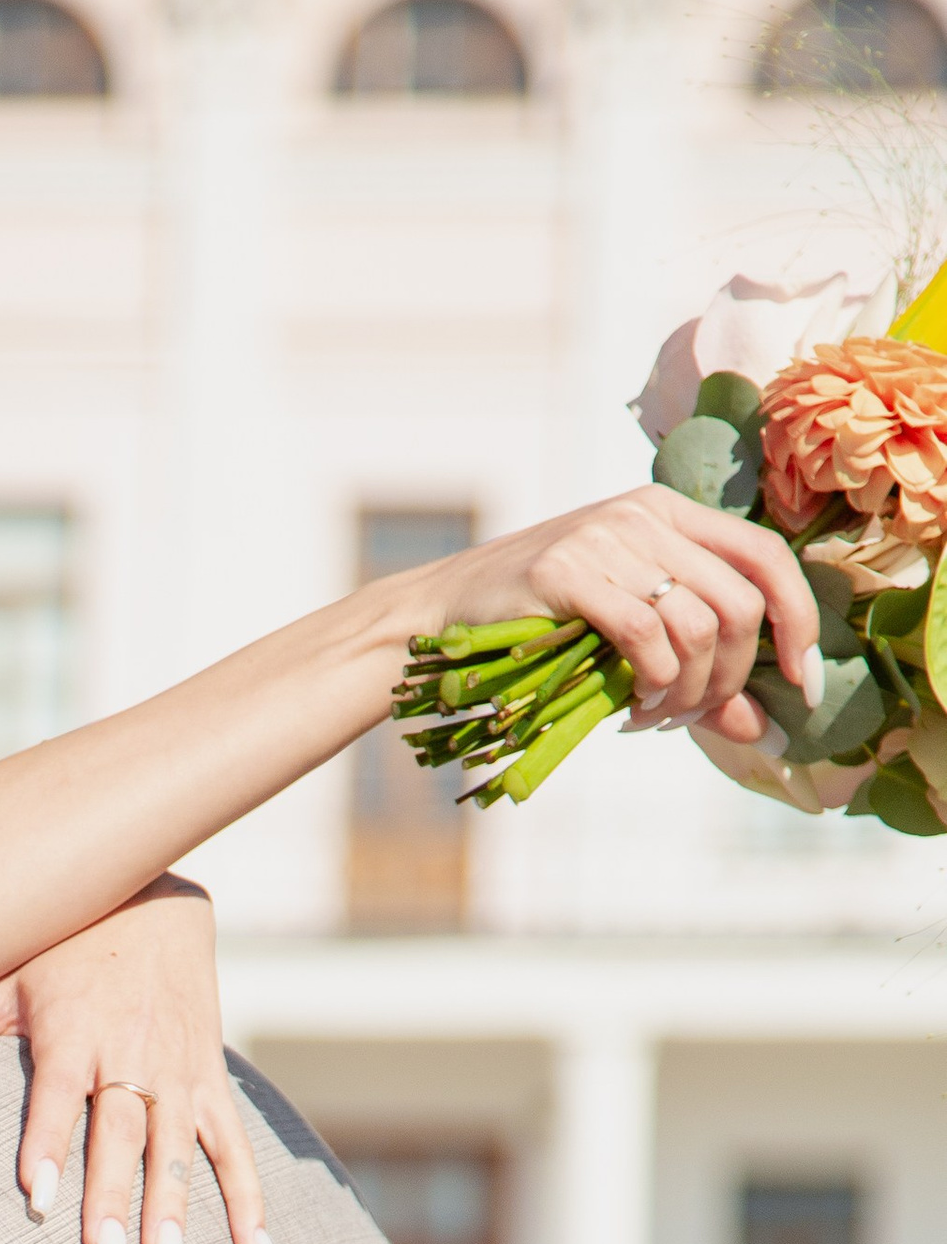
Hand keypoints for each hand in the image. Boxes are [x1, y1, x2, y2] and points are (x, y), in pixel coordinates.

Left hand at [0, 876, 271, 1243]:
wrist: (157, 902)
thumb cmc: (56, 952)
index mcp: (72, 1030)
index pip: (57, 1093)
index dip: (47, 1141)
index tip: (35, 1196)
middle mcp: (130, 1051)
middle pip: (122, 1133)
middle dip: (116, 1197)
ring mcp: (179, 1071)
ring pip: (181, 1146)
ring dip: (178, 1208)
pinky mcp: (212, 1083)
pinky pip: (236, 1149)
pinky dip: (252, 1203)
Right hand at [410, 484, 817, 741]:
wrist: (441, 615)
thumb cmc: (539, 627)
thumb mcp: (630, 637)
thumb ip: (699, 672)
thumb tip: (761, 730)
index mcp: (671, 513)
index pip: (769, 558)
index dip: (799, 625)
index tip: (801, 687)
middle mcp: (645, 514)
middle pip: (741, 605)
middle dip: (732, 680)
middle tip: (692, 718)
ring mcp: (606, 538)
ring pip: (699, 628)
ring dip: (687, 694)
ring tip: (653, 717)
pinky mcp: (567, 571)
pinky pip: (645, 638)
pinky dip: (652, 685)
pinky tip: (630, 706)